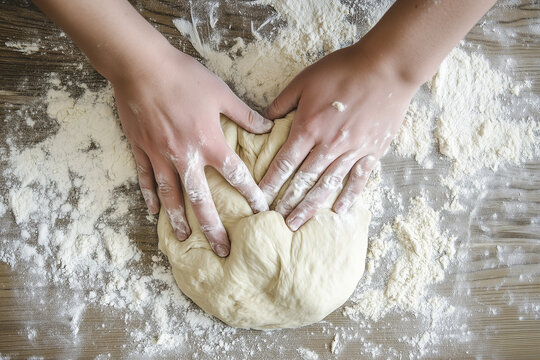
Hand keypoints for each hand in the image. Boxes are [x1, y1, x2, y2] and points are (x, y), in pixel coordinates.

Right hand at [114, 45, 272, 256]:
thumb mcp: (220, 92)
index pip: (235, 175)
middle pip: (201, 200)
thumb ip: (244, 114)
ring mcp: (160, 156)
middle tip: (223, 250)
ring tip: (186, 239)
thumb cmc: (184, 76)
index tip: (262, 211)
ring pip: (170, 196)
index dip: (251, 194)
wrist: (140, 66)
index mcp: (209, 142)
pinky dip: (149, 197)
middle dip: (213, 228)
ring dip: (179, 220)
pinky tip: (154, 213)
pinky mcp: (141, 149)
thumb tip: (267, 127)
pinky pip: (145, 179)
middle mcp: (185, 156)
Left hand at [259, 43, 417, 230]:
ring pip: (327, 185)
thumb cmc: (343, 69)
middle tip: (274, 221)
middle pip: (303, 180)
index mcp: (308, 128)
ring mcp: (352, 151)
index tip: (259, 198)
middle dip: (287, 202)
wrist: (387, 67)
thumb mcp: (305, 80)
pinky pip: (358, 179)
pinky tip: (339, 211)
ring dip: (310, 206)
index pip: (284, 163)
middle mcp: (328, 145)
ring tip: (297, 223)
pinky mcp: (372, 151)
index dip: (270, 183)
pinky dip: (348, 196)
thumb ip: (283, 102)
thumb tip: (265, 120)